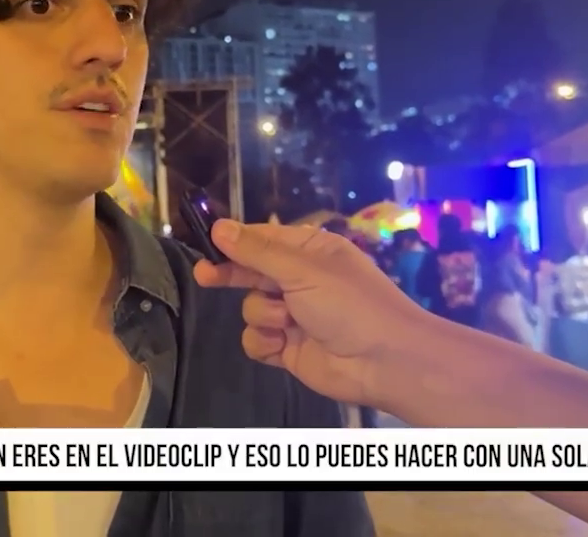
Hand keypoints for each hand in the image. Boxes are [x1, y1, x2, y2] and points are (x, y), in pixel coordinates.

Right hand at [193, 219, 428, 406]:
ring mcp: (293, 316)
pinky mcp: (287, 348)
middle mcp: (300, 280)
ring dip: (264, 315)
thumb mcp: (302, 269)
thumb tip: (219, 226)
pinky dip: (265, 342)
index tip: (206, 242)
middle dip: (231, 274)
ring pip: (251, 308)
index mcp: (311, 252)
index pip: (263, 238)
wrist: (383, 362)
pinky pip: (256, 339)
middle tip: (204, 275)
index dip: (234, 240)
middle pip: (251, 272)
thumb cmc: (349, 304)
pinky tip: (281, 344)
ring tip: (288, 322)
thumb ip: (257, 252)